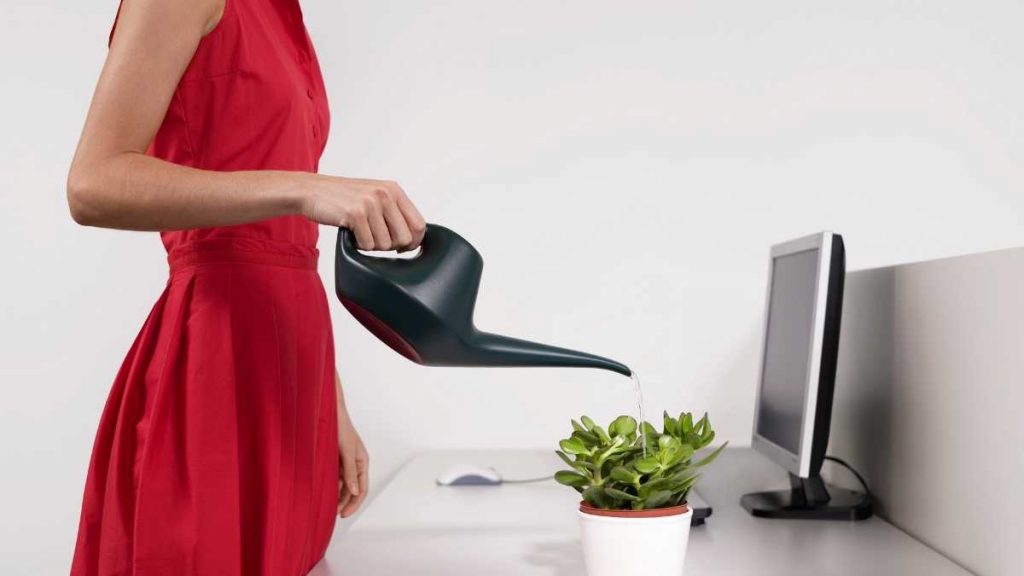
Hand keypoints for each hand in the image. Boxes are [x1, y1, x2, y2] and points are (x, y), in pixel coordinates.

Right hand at [301, 176, 425, 251]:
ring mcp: (370, 203)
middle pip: (405, 238)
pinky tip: (351, 232)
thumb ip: (394, 211)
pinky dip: (359, 245)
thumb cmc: (343, 197)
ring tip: (360, 231)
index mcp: (394, 190)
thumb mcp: (374, 196)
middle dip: (391, 246)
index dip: (413, 241)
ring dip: (372, 245)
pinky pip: (368, 245)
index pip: (419, 225)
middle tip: (375, 238)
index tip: (401, 247)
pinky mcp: (355, 214)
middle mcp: (385, 194)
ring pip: (385, 244)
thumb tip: (413, 239)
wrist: (311, 190)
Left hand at [337, 407, 368, 517]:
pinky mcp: (333, 460)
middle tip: (332, 515)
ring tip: (326, 507)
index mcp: (362, 461)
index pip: (362, 489)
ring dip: (336, 496)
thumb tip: (355, 491)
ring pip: (342, 485)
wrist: (326, 411)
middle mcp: (354, 463)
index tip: (343, 514)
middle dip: (344, 503)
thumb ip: (350, 471)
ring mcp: (343, 462)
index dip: (354, 503)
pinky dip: (329, 487)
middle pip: (353, 490)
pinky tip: (321, 494)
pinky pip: (333, 478)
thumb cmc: (339, 427)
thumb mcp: (346, 450)